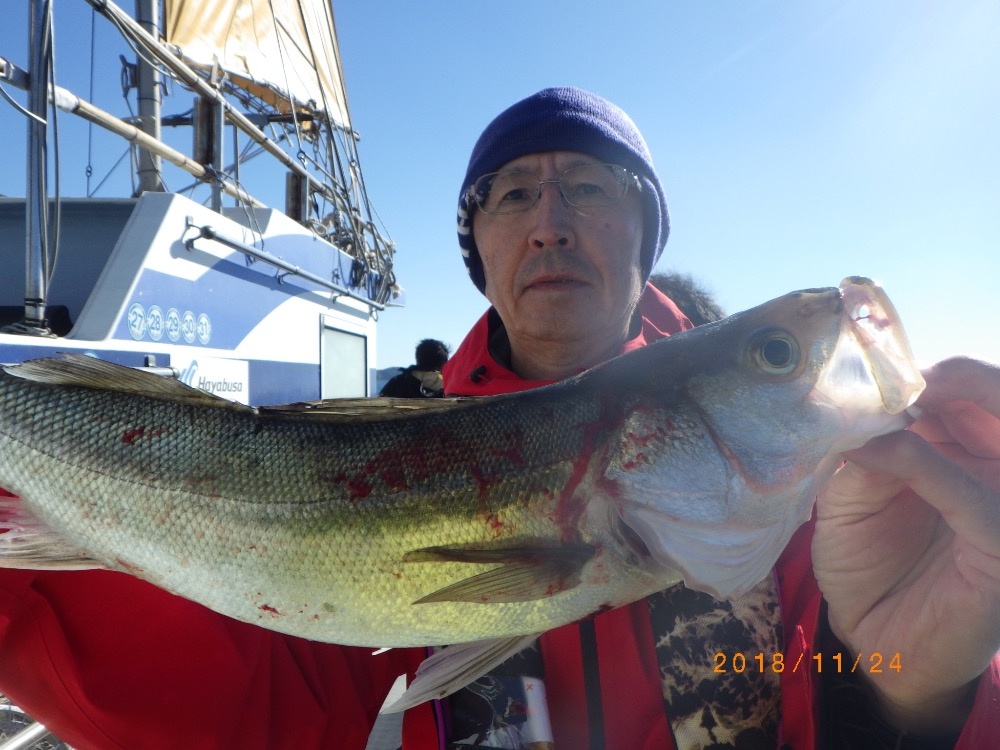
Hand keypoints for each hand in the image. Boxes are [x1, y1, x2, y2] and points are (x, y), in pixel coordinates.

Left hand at [814, 357, 999, 733]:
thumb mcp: (850, 498)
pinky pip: (978, 500)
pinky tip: (883, 453)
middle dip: (955, 377)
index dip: (925, 372)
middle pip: (996, 402)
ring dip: (952, 407)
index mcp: (960, 452)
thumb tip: (864, 414)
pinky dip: (929, 469)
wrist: (874, 641)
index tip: (873, 360)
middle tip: (899, 370)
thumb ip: (864, 456)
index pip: (963, 393)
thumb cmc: (866, 563)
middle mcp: (991, 472)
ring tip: (897, 398)